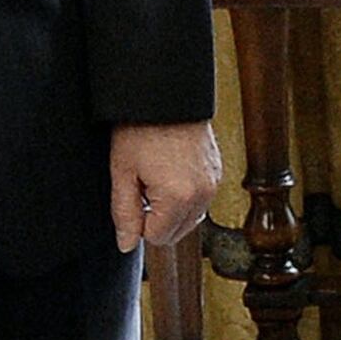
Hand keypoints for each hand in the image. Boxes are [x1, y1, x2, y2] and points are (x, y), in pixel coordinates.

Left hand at [108, 119, 223, 251]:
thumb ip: (124, 214)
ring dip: (172, 210)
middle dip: (157, 219)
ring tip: (156, 179)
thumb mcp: (122, 173)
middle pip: (177, 232)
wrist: (166, 95)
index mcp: (179, 198)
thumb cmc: (140, 129)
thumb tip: (127, 244)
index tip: (133, 197)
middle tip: (142, 187)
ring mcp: (214, 182)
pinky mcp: (217, 171)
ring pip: (190, 218)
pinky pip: (200, 200)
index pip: (158, 238)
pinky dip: (185, 196)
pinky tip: (170, 172)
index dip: (139, 223)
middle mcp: (203, 194)